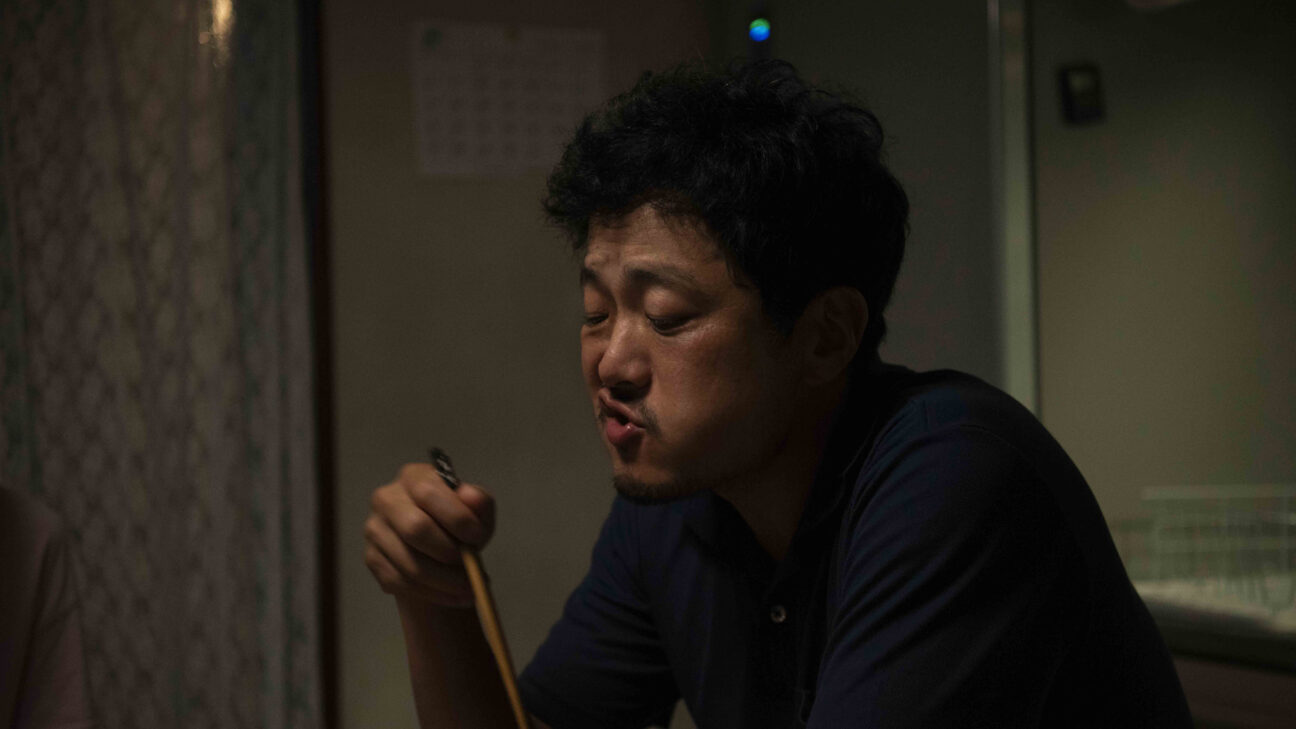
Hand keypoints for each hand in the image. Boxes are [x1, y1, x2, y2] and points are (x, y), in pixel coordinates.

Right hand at [364, 463, 495, 605]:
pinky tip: (453, 596)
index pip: (429, 493)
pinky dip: (432, 594)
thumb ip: (480, 502)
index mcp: (413, 477)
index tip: (478, 537)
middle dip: (448, 552)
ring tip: (469, 588)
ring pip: (408, 563)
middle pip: (414, 529)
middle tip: (471, 567)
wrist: (439, 551)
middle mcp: (386, 499)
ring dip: (444, 582)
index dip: (456, 517)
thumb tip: (472, 497)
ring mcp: (375, 529)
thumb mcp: (477, 512)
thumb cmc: (459, 524)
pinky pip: (400, 583)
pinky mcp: (372, 558)